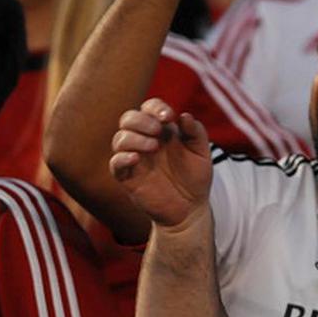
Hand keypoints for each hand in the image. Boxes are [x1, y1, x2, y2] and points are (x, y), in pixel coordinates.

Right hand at [110, 98, 211, 228]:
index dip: (155, 107)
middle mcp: (144, 141)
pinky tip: (136, 158)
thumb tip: (184, 116)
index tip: (168, 117)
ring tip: (154, 147)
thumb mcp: (202, 153)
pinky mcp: (128, 178)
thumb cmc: (195, 178)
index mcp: (161, 130)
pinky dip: (122, 158)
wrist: (190, 209)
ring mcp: (135, 159)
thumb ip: (196, 132)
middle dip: (141, 120)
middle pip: (128, 118)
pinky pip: (115, 163)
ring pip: (119, 138)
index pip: (149, 108)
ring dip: (134, 137)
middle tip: (157, 130)